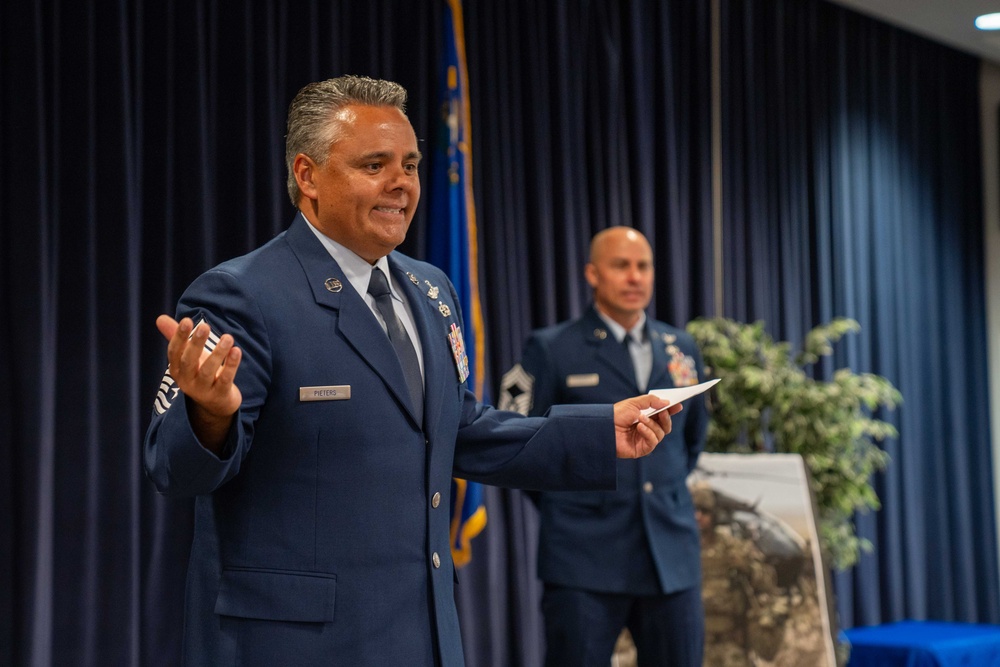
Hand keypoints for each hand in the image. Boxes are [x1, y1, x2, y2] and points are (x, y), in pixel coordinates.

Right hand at [156, 315, 242, 452]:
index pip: (174, 352)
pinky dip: (231, 365)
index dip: (179, 337)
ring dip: (218, 353)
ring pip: (208, 371)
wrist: (216, 406)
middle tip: (204, 326)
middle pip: (188, 361)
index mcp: (177, 369)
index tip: (187, 321)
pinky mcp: (220, 395)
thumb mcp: (189, 356)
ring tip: (228, 337)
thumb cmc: (201, 374)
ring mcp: (203, 390)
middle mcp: (187, 380)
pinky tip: (237, 351)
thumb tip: (160, 318)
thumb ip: (176, 337)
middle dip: (195, 344)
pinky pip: (225, 379)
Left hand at [612, 395, 681, 458]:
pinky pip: (653, 442)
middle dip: (666, 418)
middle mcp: (647, 428)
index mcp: (646, 417)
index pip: (662, 415)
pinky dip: (648, 433)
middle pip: (665, 426)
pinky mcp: (642, 448)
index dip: (671, 410)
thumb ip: (650, 401)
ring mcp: (645, 439)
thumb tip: (666, 402)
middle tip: (664, 411)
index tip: (678, 405)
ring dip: (652, 425)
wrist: (603, 427)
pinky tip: (639, 427)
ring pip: (661, 433)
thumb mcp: (633, 403)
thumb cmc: (616, 415)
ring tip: (640, 419)